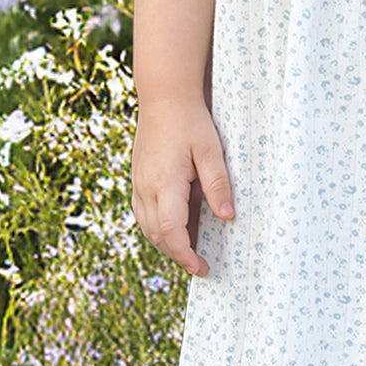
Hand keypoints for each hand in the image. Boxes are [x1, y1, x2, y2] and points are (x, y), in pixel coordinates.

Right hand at [131, 100, 233, 276]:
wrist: (164, 96)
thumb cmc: (190, 121)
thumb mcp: (211, 150)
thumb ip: (218, 184)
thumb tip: (227, 217)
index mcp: (165, 183)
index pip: (170, 232)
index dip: (185, 255)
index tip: (201, 268)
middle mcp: (146, 188)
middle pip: (156, 236)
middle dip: (177, 255)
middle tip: (201, 264)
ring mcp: (138, 184)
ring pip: (147, 227)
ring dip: (166, 243)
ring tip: (190, 250)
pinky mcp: (137, 178)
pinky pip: (143, 213)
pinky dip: (157, 227)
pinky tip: (175, 226)